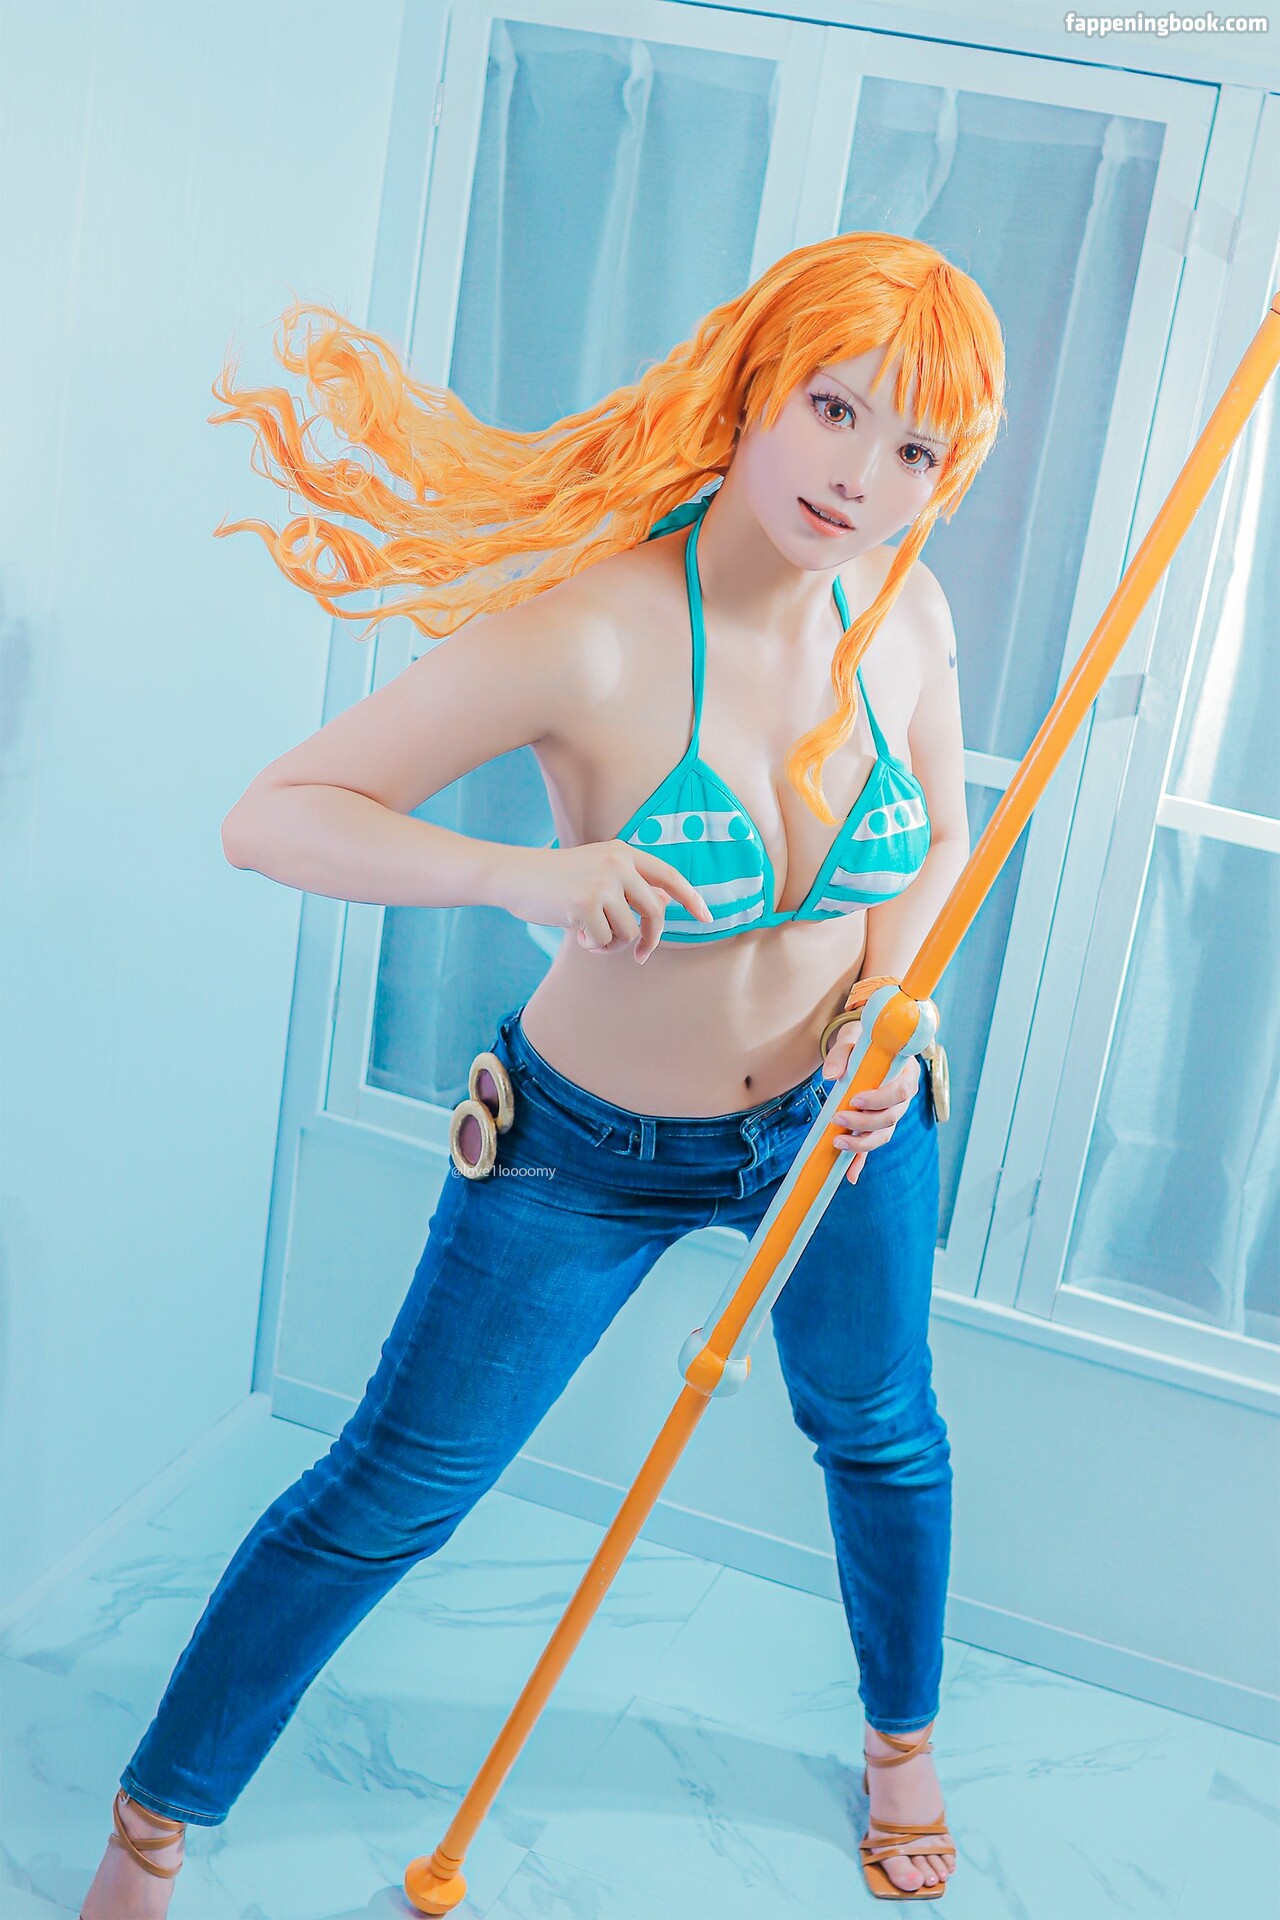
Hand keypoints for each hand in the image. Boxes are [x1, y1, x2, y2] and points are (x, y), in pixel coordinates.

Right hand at [499, 842, 712, 961]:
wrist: (515, 876)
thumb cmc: (557, 879)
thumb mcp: (598, 873)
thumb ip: (631, 885)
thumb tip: (664, 900)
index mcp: (623, 852)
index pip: (669, 876)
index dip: (691, 899)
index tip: (706, 918)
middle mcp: (617, 864)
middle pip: (655, 913)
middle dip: (651, 940)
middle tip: (641, 956)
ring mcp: (601, 883)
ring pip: (630, 932)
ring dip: (612, 943)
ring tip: (591, 935)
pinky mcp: (584, 905)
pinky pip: (605, 941)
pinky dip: (593, 945)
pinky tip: (576, 933)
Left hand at [820, 1017, 921, 1184]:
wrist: (868, 1047)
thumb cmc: (864, 1042)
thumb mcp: (852, 1040)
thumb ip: (841, 1055)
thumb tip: (831, 1077)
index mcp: (905, 1074)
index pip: (900, 1092)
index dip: (879, 1100)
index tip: (855, 1100)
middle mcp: (903, 1098)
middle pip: (891, 1118)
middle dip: (864, 1123)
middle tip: (837, 1118)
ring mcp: (893, 1113)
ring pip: (884, 1135)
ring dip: (861, 1143)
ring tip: (837, 1142)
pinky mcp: (878, 1125)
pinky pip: (872, 1145)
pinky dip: (861, 1160)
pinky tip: (850, 1175)